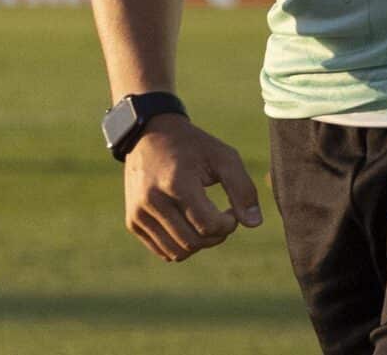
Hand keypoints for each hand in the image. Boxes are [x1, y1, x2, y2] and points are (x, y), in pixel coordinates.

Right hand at [121, 115, 260, 261]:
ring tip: (207, 222)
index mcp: (176, 183)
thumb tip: (254, 224)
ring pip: (177, 252)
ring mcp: (138, 214)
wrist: (150, 134)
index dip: (228, 225)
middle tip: (223, 219)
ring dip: (199, 244)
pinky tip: (190, 225)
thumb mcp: (224, 157)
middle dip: (216, 236)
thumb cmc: (194, 146)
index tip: (232, 212)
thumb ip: (243, 189)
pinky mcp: (132, 222)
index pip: (207, 225)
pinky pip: (162, 251)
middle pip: (193, 242)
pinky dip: (181, 245)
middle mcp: (152, 201)